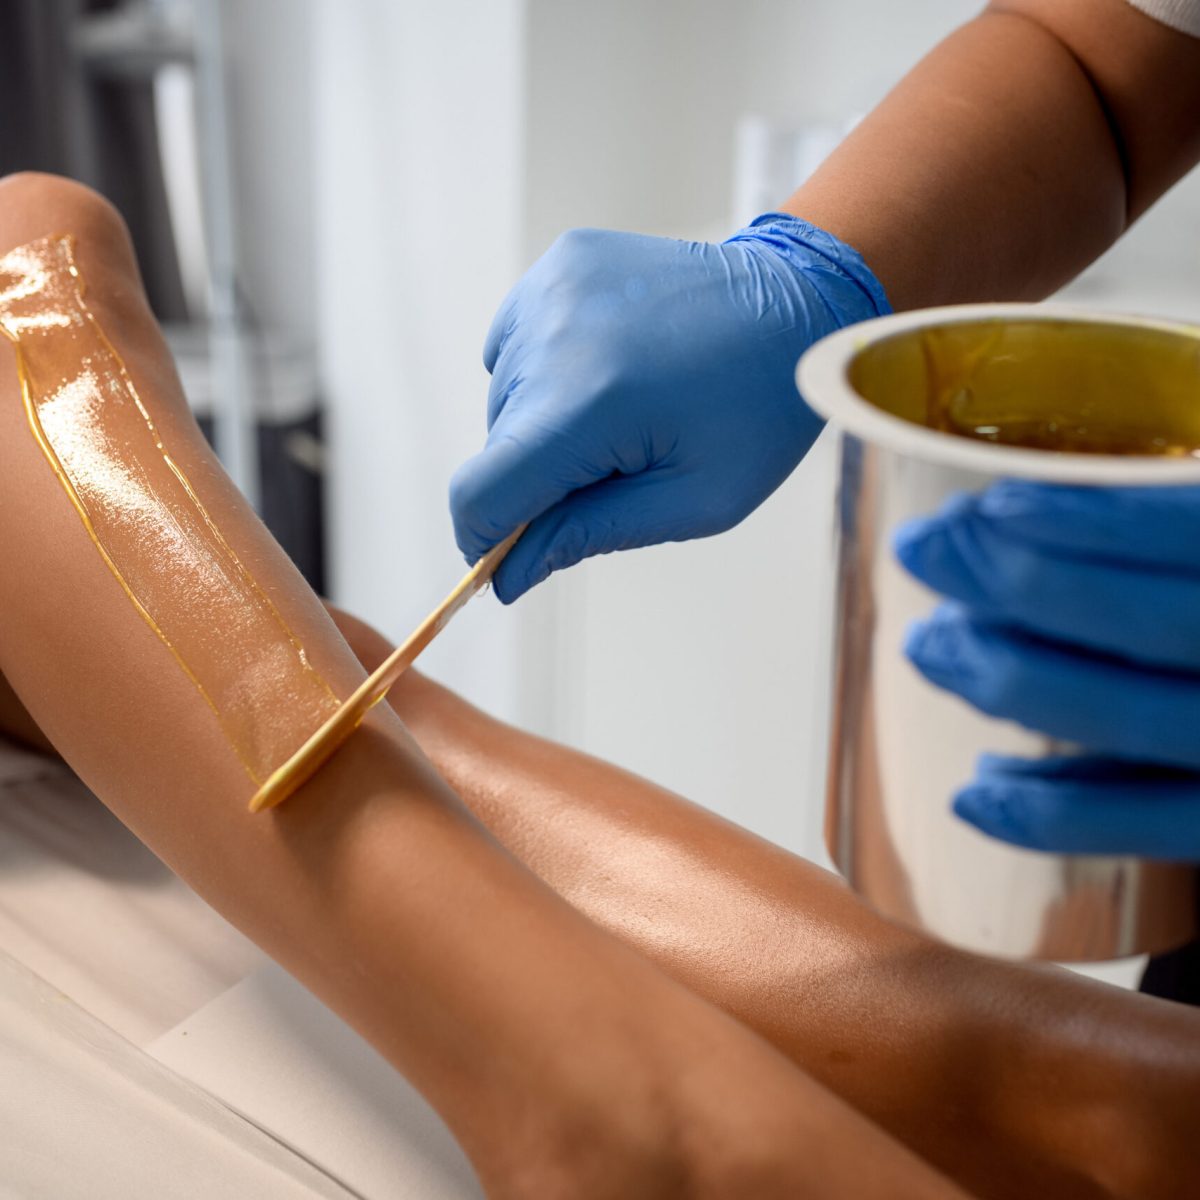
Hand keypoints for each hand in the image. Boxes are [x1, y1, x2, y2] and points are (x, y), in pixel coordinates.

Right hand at [451, 215, 887, 601]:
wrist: (797, 300)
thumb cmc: (759, 410)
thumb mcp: (695, 501)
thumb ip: (589, 535)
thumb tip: (507, 575)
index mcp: (591, 403)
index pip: (481, 492)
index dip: (484, 538)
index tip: (510, 557)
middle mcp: (556, 336)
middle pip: (496, 448)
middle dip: (540, 477)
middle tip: (620, 466)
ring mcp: (553, 289)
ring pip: (503, 399)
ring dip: (543, 424)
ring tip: (624, 409)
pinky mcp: (560, 263)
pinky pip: (516, 346)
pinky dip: (545, 373)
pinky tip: (607, 370)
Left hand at [896, 481, 1199, 858]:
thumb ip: (1175, 520)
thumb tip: (1030, 502)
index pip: (1194, 530)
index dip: (1086, 516)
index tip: (986, 506)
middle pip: (1146, 619)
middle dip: (1014, 583)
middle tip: (923, 553)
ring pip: (1136, 719)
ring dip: (1010, 682)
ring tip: (930, 646)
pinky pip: (1156, 827)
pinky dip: (1054, 817)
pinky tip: (977, 791)